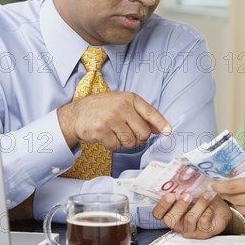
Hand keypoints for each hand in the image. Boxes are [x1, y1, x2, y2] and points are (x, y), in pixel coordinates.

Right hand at [57, 92, 171, 148]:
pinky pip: (116, 146)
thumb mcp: (123, 104)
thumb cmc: (103, 109)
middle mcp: (121, 106)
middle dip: (138, 139)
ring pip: (131, 142)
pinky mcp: (101, 131)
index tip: (168, 132)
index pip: (150, 112)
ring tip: (115, 134)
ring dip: (125, 143)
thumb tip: (162, 129)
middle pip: (143, 133)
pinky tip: (106, 136)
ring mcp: (111, 118)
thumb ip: (141, 114)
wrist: (76, 114)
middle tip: (128, 134)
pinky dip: (112, 145)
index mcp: (129, 98)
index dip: (161, 124)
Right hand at [152, 193, 231, 238]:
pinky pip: (202, 222)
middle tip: (188, 195)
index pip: (158, 214)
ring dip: (199, 205)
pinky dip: (208, 212)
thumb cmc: (204, 200)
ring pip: (189, 219)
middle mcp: (178, 224)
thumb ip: (186, 188)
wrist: (222, 212)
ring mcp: (189, 230)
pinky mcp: (201, 234)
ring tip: (206, 195)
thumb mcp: (195, 192)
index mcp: (171, 212)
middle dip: (179, 206)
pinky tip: (212, 208)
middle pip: (170, 220)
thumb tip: (184, 174)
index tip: (170, 195)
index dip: (162, 206)